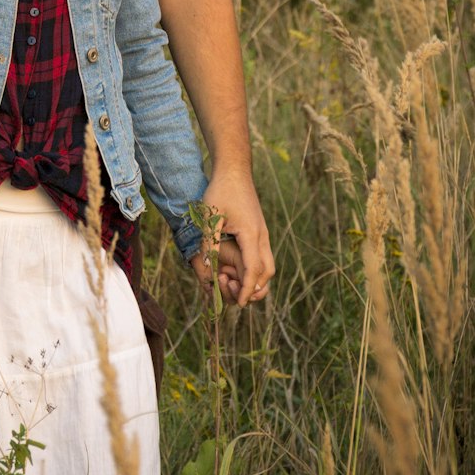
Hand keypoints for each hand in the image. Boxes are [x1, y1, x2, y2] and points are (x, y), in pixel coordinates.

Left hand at [199, 168, 274, 306]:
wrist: (234, 171)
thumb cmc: (221, 190)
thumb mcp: (210, 216)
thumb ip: (209, 242)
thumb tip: (207, 268)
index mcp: (252, 235)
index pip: (253, 270)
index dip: (245, 289)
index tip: (238, 304)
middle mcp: (262, 236)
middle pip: (266, 272)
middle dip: (254, 288)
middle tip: (234, 294)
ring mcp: (262, 233)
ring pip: (267, 265)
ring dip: (255, 279)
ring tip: (233, 282)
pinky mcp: (258, 230)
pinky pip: (261, 256)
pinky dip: (253, 268)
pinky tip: (237, 269)